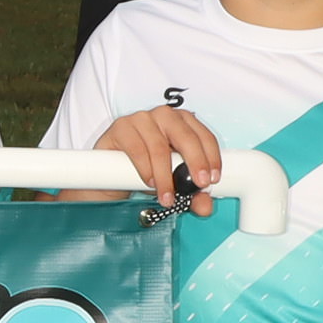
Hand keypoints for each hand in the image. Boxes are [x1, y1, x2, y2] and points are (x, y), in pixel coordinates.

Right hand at [93, 106, 226, 210]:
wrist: (111, 171)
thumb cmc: (147, 170)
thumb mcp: (174, 184)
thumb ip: (192, 195)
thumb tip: (206, 207)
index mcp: (184, 122)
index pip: (204, 136)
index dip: (211, 157)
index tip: (212, 179)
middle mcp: (165, 116)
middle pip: (185, 136)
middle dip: (195, 162)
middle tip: (198, 185)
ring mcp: (142, 119)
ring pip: (159, 147)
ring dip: (165, 176)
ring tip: (167, 195)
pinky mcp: (121, 127)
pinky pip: (136, 148)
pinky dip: (145, 168)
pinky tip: (148, 182)